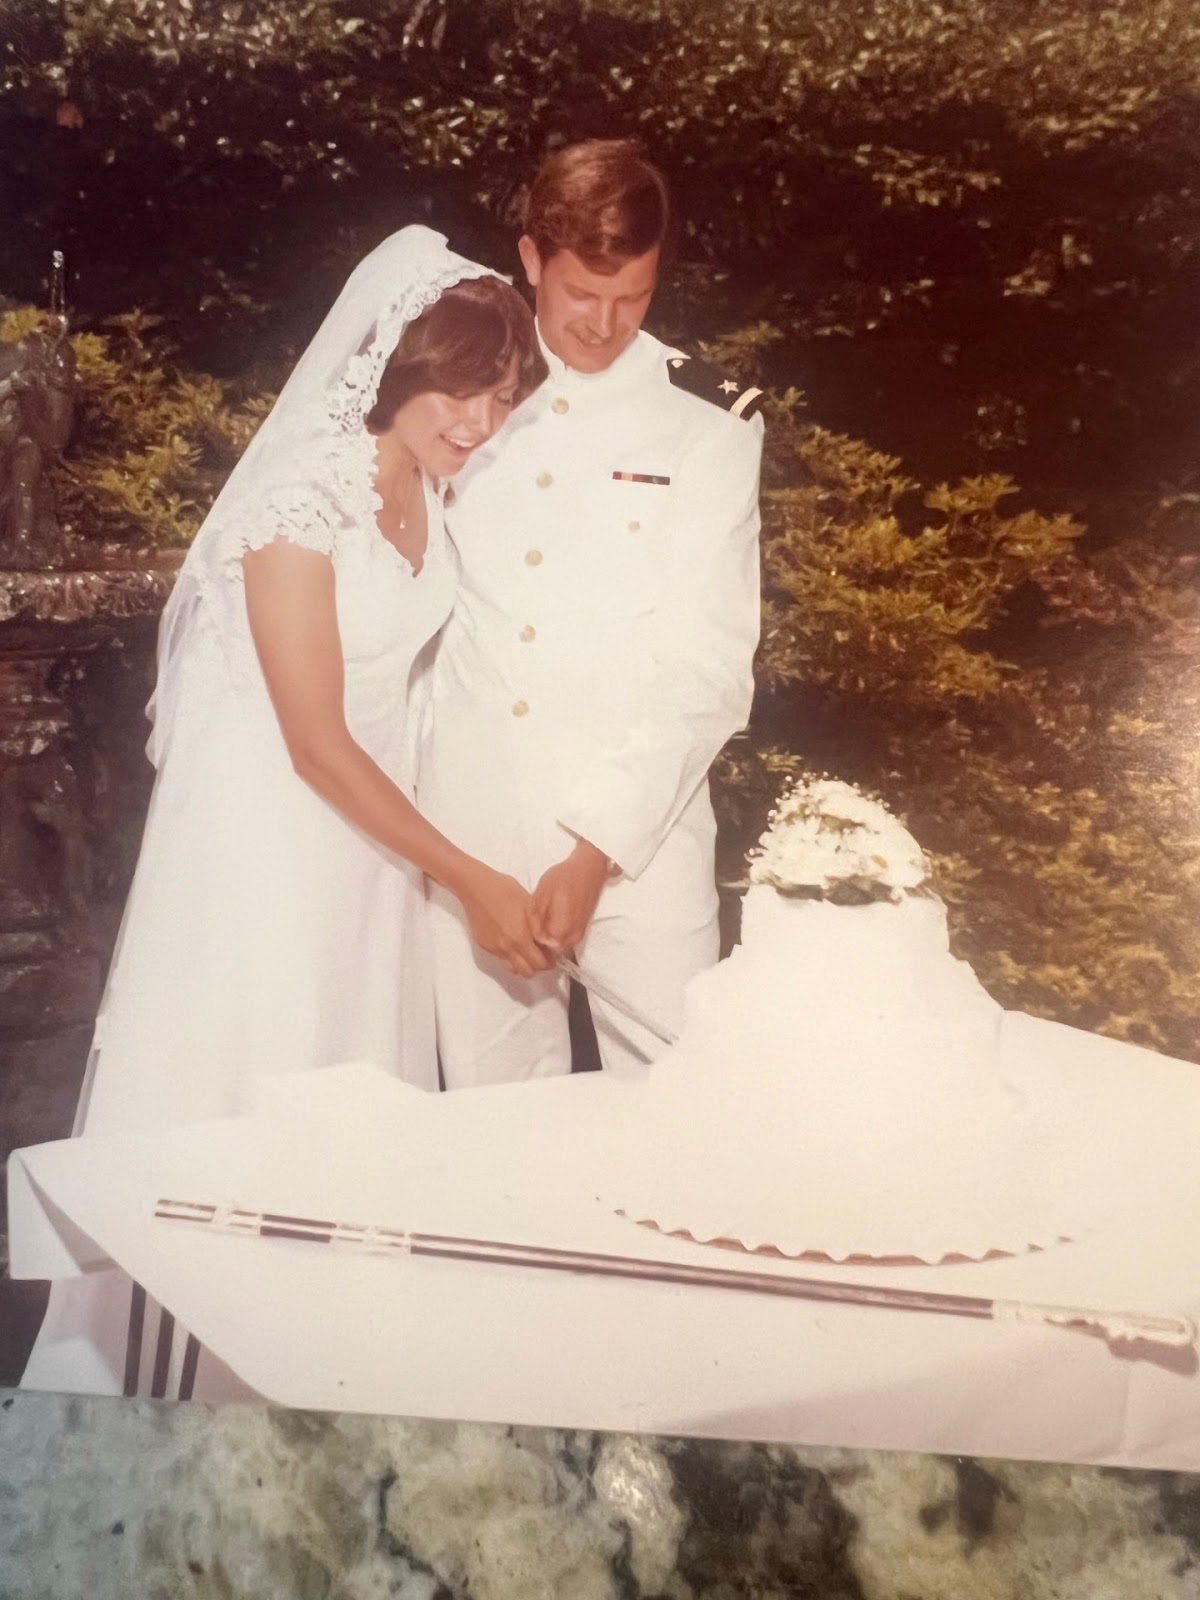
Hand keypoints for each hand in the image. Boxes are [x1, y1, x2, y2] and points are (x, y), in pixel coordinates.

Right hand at [457, 861, 552, 978]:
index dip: (550, 961)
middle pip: (528, 972)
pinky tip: (511, 940)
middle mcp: (508, 947)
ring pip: (513, 968)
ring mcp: (495, 948)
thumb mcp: (529, 905)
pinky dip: (510, 954)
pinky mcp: (485, 946)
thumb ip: (539, 926)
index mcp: (521, 937)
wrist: (477, 888)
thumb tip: (549, 939)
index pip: (540, 963)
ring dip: (523, 963)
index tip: (553, 956)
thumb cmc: (505, 890)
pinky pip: (502, 958)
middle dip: (538, 966)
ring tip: (527, 950)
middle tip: (542, 956)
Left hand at [530, 838, 610, 952]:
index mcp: (561, 928)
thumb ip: (535, 918)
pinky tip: (550, 919)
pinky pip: (565, 941)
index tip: (525, 927)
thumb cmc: (563, 878)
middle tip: (532, 923)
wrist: (589, 869)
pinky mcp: (582, 930)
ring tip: (541, 919)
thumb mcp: (541, 893)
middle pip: (549, 950)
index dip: (530, 939)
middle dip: (539, 941)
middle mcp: (573, 936)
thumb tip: (533, 938)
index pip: (540, 947)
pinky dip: (556, 934)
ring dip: (547, 938)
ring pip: (557, 946)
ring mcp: (579, 935)